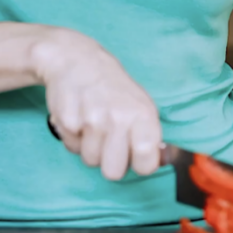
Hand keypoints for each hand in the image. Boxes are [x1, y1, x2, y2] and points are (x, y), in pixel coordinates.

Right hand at [36, 36, 161, 180]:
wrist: (77, 59)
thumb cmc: (113, 87)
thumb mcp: (141, 104)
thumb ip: (150, 135)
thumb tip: (164, 161)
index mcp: (143, 116)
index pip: (146, 165)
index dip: (140, 165)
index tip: (135, 156)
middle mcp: (119, 119)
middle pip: (113, 172)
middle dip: (109, 162)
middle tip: (109, 142)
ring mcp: (92, 120)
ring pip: (90, 161)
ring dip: (90, 147)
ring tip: (92, 124)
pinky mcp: (67, 121)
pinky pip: (71, 147)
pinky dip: (73, 137)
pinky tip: (78, 117)